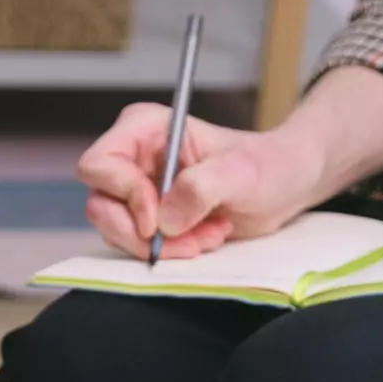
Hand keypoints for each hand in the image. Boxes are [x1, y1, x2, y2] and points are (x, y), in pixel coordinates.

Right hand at [76, 103, 318, 259]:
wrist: (284, 186)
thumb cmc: (266, 165)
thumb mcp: (241, 173)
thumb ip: (201, 188)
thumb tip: (165, 219)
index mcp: (143, 129)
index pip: (99, 165)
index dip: (124, 196)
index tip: (159, 218)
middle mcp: (131, 158)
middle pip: (100, 206)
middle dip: (143, 234)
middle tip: (189, 239)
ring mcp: (135, 190)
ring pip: (116, 231)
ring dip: (162, 246)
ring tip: (205, 236)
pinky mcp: (146, 218)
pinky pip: (136, 245)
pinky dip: (169, 252)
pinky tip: (202, 239)